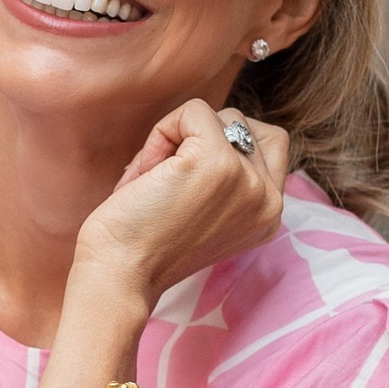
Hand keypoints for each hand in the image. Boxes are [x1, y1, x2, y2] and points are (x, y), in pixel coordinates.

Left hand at [70, 99, 288, 317]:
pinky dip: (161, 132)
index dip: (222, 147)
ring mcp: (247, 180)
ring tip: (155, 180)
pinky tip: (146, 174)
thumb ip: (227, 179)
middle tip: (167, 180)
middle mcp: (269, 199)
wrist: (118, 276)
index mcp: (269, 215)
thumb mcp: (205, 212)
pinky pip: (193, 111)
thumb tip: (213, 121)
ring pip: (219, 116)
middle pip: (244, 124)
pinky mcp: (217, 163)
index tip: (187, 186)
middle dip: (200, 139)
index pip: (270, 144)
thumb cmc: (144, 244)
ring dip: (177, 137)